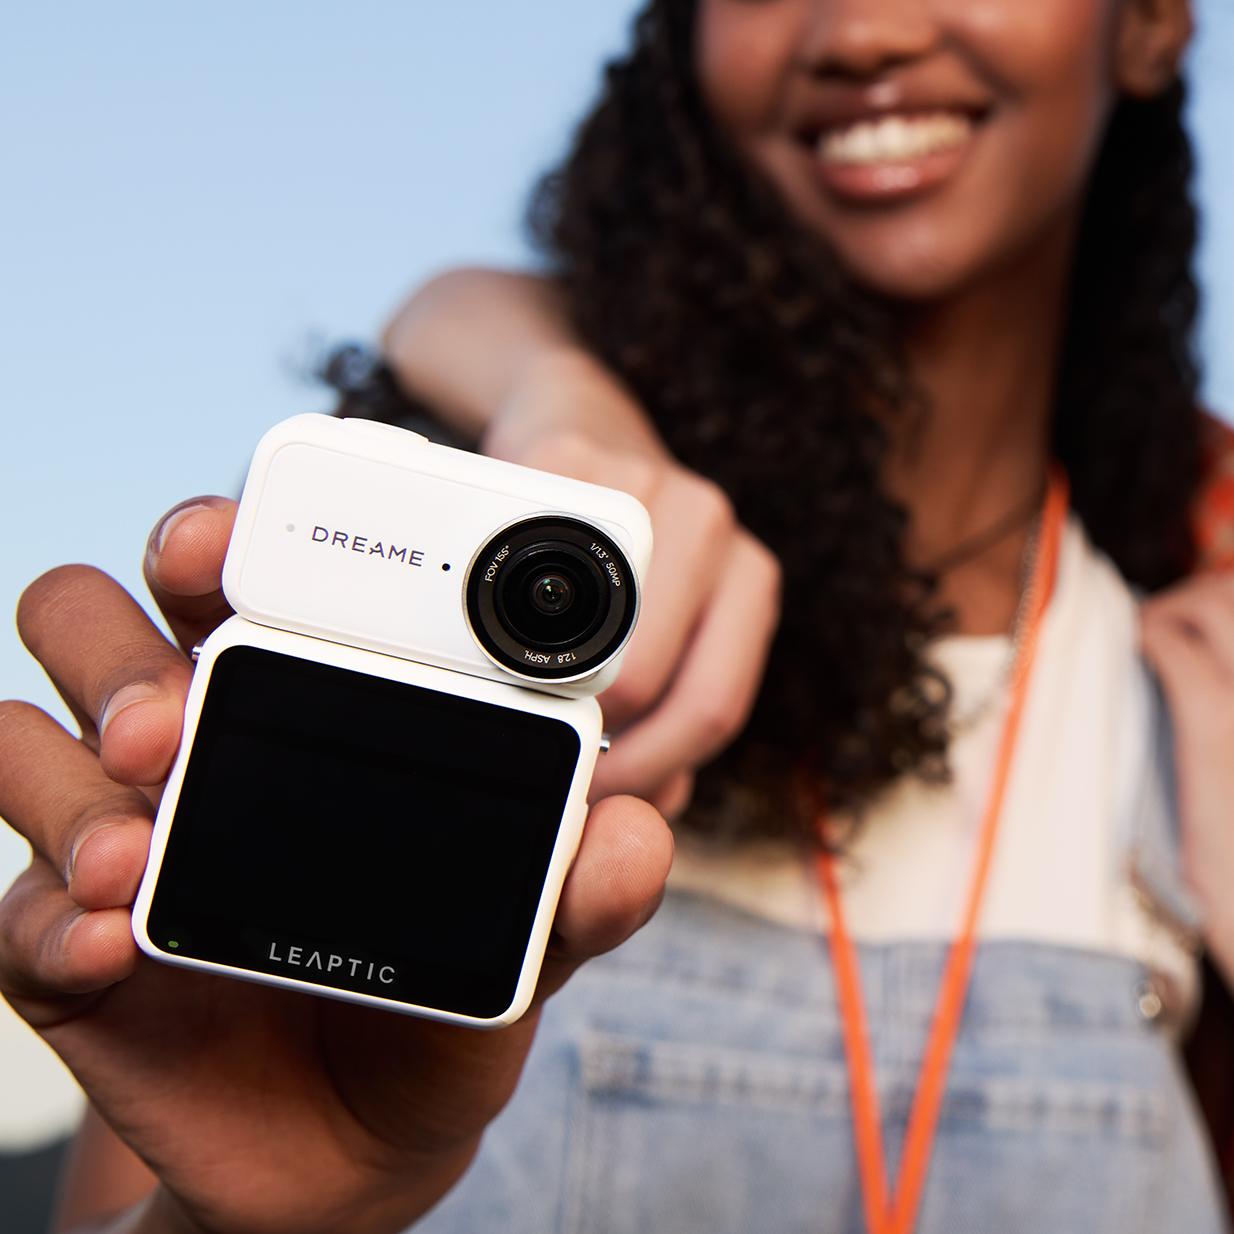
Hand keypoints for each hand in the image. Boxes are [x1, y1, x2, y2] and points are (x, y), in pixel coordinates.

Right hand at [0, 497, 671, 1233]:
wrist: (367, 1160)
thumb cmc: (441, 1006)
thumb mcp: (535, 947)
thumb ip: (585, 889)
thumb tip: (636, 831)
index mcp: (288, 695)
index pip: (223, 573)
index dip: (205, 533)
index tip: (220, 543)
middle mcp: (179, 740)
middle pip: (78, 616)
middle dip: (106, 644)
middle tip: (173, 720)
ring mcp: (106, 838)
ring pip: (8, 736)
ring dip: (61, 782)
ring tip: (140, 851)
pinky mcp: (61, 953)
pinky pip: (12, 914)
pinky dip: (51, 921)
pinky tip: (115, 946)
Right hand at [480, 390, 779, 817]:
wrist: (571, 427)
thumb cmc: (610, 561)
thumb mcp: (662, 634)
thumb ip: (668, 720)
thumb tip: (654, 806)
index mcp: (747, 581)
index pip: (715, 707)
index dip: (652, 772)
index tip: (599, 801)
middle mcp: (713, 528)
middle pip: (655, 680)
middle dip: (595, 744)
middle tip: (550, 765)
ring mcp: (646, 485)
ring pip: (594, 635)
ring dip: (551, 694)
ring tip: (525, 715)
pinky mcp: (568, 459)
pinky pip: (526, 569)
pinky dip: (498, 622)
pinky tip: (486, 638)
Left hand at [1138, 570, 1233, 953]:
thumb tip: (1205, 672)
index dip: (1214, 605)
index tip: (1179, 632)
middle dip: (1189, 594)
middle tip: (1153, 632)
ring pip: (1208, 600)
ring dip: (1162, 613)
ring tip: (1138, 652)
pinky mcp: (1222, 719)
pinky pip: (1171, 642)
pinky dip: (1142, 641)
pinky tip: (1128, 668)